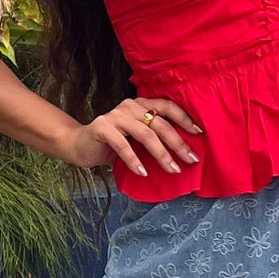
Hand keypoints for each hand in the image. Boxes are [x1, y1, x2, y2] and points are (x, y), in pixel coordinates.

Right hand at [63, 95, 203, 178]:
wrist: (79, 145)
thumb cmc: (113, 143)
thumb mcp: (136, 137)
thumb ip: (153, 136)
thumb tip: (184, 151)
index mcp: (141, 105)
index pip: (167, 106)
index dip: (184, 118)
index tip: (199, 133)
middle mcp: (130, 106)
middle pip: (160, 123)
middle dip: (178, 143)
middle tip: (191, 160)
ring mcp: (115, 115)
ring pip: (145, 134)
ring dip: (161, 154)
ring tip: (173, 169)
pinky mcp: (102, 128)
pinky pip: (123, 145)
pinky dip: (134, 160)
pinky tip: (143, 173)